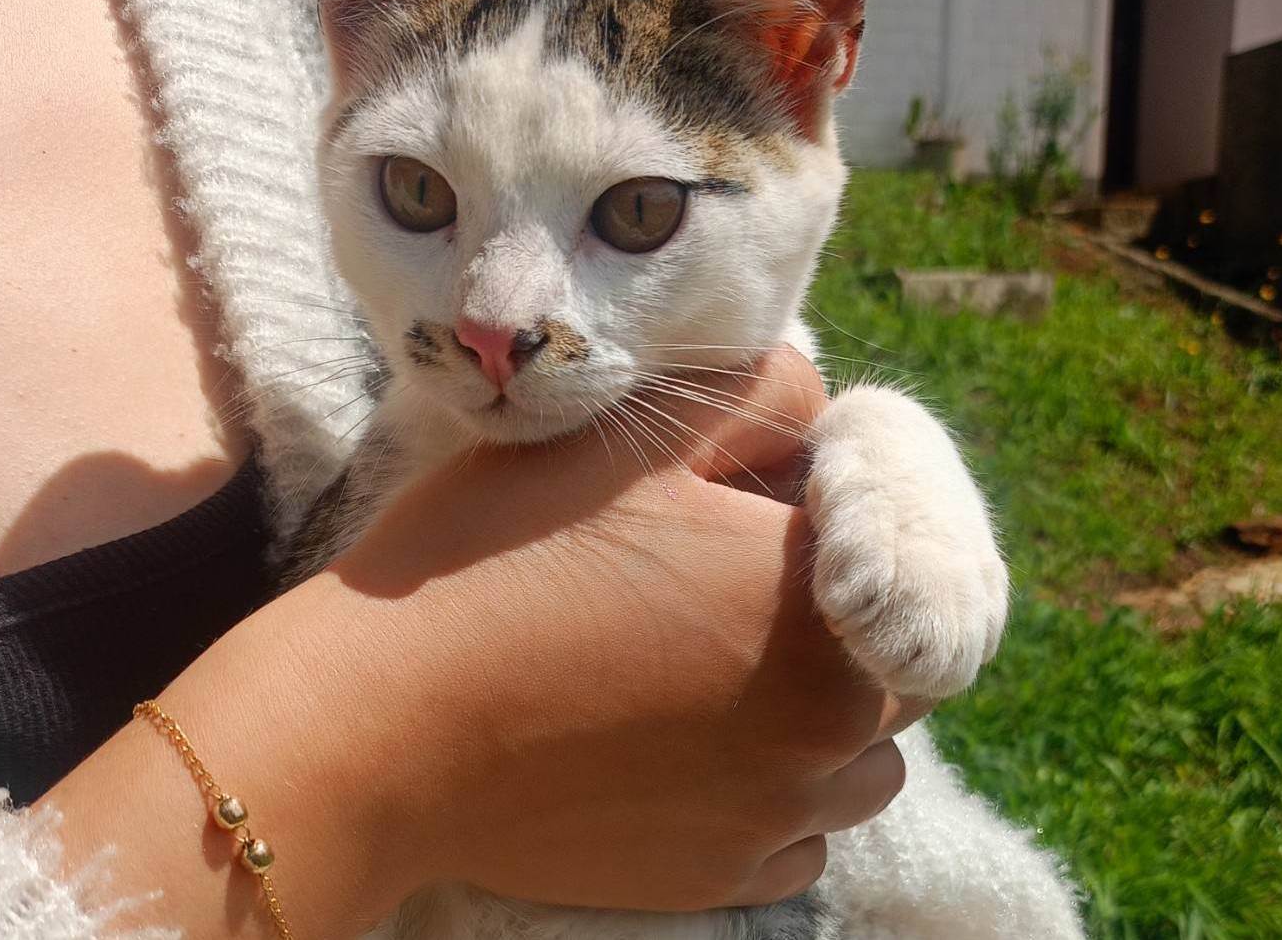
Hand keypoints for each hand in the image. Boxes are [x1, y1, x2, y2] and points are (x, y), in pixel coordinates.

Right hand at [42, 349, 918, 936]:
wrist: (378, 726)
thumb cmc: (502, 562)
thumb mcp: (634, 439)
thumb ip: (763, 400)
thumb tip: (826, 412)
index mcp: (823, 613)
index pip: (903, 563)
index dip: (833, 531)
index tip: (756, 516)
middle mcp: (827, 733)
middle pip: (888, 669)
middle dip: (832, 624)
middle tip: (720, 588)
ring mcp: (773, 820)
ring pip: (853, 762)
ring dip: (814, 717)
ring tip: (702, 670)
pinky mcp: (717, 881)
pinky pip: (793, 837)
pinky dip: (764, 794)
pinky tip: (680, 748)